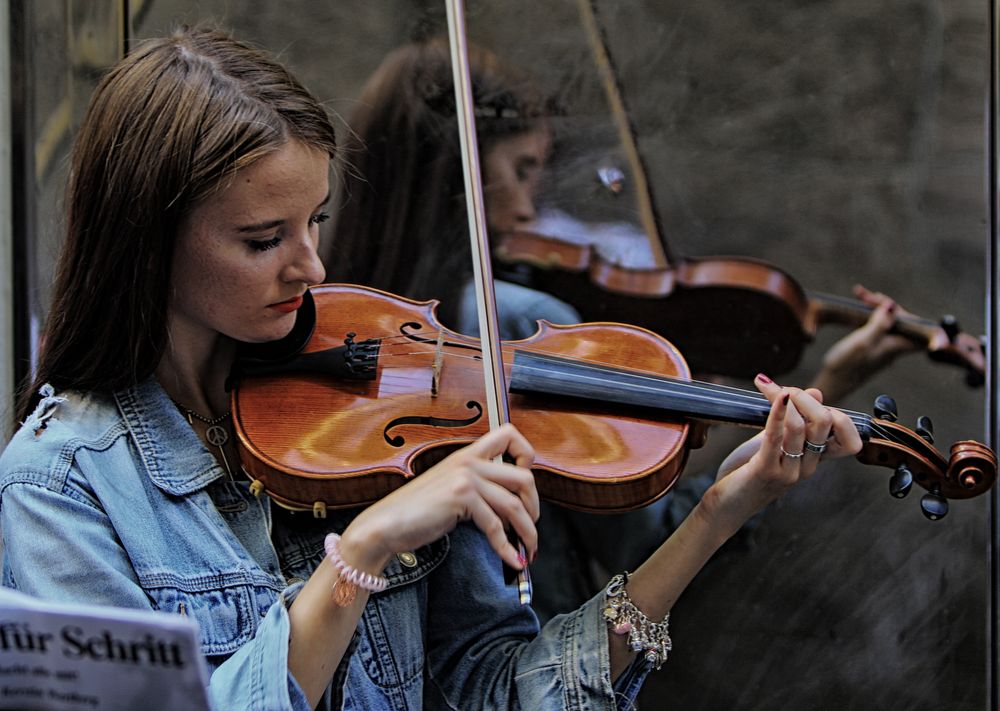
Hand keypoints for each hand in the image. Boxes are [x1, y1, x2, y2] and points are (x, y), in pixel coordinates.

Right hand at [339, 424, 538, 573]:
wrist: (386, 524)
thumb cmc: (416, 511)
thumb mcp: (451, 489)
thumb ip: (478, 487)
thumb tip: (512, 507)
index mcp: (467, 454)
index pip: (509, 435)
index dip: (526, 455)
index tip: (527, 481)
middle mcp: (468, 461)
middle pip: (523, 477)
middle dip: (534, 506)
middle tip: (531, 526)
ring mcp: (465, 478)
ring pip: (514, 505)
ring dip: (527, 532)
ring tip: (528, 549)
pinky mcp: (461, 498)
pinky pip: (495, 526)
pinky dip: (507, 548)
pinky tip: (512, 560)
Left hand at [702, 374, 862, 537]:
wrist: (727, 505)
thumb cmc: (748, 472)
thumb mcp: (775, 442)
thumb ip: (796, 420)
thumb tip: (816, 392)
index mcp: (814, 460)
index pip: (850, 440)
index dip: (837, 413)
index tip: (808, 402)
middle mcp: (808, 467)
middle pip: (826, 422)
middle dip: (804, 397)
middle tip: (782, 390)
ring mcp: (790, 471)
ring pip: (801, 426)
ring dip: (786, 399)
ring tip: (769, 388)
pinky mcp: (767, 471)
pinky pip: (776, 435)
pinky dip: (776, 411)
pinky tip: (772, 393)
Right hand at [809, 284, 916, 402]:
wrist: (832, 382)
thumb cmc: (847, 365)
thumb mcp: (863, 341)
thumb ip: (879, 323)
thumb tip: (892, 306)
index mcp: (897, 345)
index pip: (922, 331)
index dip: (921, 319)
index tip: (908, 309)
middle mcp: (893, 344)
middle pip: (902, 320)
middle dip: (889, 305)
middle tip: (867, 296)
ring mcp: (883, 344)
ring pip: (889, 320)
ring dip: (877, 307)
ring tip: (861, 294)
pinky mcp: (872, 343)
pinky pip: (877, 324)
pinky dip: (869, 314)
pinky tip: (859, 306)